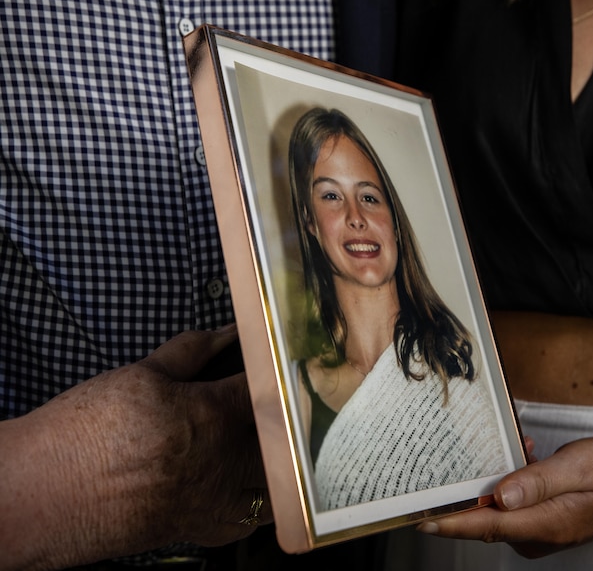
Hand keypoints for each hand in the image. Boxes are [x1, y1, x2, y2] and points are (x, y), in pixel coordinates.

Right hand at [0, 326, 270, 569]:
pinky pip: (245, 521)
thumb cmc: (83, 432)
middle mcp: (222, 460)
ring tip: (268, 444)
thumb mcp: (139, 375)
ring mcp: (213, 500)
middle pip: (280, 436)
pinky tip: (245, 485)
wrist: (40, 492)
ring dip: (278, 462)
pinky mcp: (197, 529)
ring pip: (274, 483)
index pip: (266, 386)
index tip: (281, 364)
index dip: (277, 371)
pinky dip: (254, 504)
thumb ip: (192, 350)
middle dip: (284, 417)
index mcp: (211, 414)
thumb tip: (225, 332)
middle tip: (280, 403)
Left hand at [418, 437, 592, 558]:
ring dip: (500, 483)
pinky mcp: (547, 523)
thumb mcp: (576, 467)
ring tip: (525, 450)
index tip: (423, 519)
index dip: (452, 523)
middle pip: (487, 521)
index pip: (487, 527)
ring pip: (501, 512)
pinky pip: (515, 507)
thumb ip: (535, 483)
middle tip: (482, 457)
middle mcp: (541, 534)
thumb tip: (499, 499)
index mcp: (547, 523)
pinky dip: (514, 485)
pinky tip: (528, 458)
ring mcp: (544, 532)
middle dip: (476, 491)